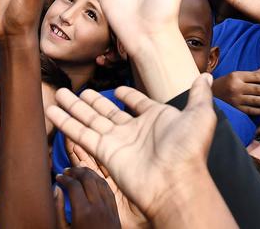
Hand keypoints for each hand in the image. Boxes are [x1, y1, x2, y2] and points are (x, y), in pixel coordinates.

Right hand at [44, 76, 218, 220]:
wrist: (174, 181)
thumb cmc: (189, 150)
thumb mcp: (200, 115)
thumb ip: (199, 95)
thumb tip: (206, 77)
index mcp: (157, 119)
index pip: (138, 105)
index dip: (128, 97)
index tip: (118, 89)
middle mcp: (135, 130)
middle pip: (107, 111)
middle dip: (91, 101)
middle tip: (75, 90)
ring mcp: (118, 142)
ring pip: (90, 120)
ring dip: (73, 108)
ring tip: (58, 94)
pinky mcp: (104, 152)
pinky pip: (82, 135)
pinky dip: (67, 123)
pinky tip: (53, 111)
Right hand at [211, 67, 259, 115]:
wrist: (211, 94)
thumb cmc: (226, 83)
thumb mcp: (236, 75)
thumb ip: (252, 74)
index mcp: (236, 76)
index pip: (256, 77)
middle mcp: (236, 87)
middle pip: (258, 89)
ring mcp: (236, 99)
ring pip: (256, 100)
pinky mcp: (236, 109)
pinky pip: (252, 110)